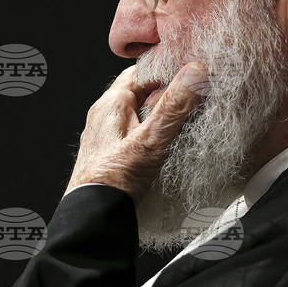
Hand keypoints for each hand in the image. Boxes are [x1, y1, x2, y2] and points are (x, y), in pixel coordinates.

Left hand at [65, 62, 206, 201]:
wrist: (92, 217)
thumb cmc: (114, 180)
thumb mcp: (152, 140)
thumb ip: (175, 106)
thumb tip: (196, 70)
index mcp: (111, 103)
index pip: (142, 70)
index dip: (168, 69)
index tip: (192, 74)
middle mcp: (105, 115)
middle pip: (140, 91)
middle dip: (166, 93)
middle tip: (192, 99)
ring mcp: (106, 135)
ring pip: (137, 113)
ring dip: (159, 115)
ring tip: (184, 122)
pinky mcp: (110, 153)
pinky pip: (133, 133)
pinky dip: (150, 133)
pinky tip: (164, 146)